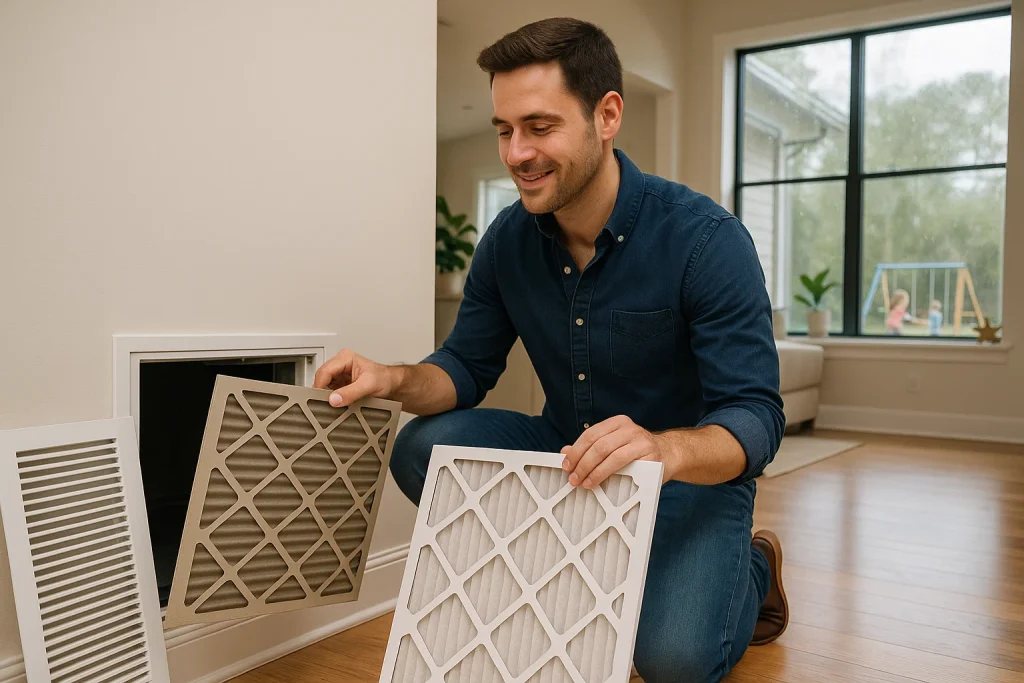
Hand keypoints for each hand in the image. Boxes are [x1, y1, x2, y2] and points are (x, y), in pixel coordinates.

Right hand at [313, 349, 394, 407]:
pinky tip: (337, 404)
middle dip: (323, 392)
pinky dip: (331, 400)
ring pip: (324, 386)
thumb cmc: (384, 379)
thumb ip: (350, 392)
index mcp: (345, 358)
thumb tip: (334, 399)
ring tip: (335, 405)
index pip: (324, 371)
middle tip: (327, 405)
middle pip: (321, 379)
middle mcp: (339, 364)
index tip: (323, 400)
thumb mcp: (368, 385)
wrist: (391, 385)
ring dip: (327, 397)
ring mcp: (339, 375)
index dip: (320, 386)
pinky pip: (329, 392)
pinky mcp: (340, 384)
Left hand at [560, 415, 678, 488]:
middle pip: (599, 445)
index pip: (590, 435)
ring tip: (585, 483)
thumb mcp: (614, 446)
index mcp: (617, 423)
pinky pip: (627, 466)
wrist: (670, 455)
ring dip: (594, 471)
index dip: (576, 451)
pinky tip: (602, 482)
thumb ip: (592, 448)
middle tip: (573, 478)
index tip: (566, 465)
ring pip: (611, 455)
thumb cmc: (637, 453)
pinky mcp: (651, 456)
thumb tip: (565, 452)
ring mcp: (641, 441)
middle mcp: (629, 428)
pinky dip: (611, 475)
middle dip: (582, 463)